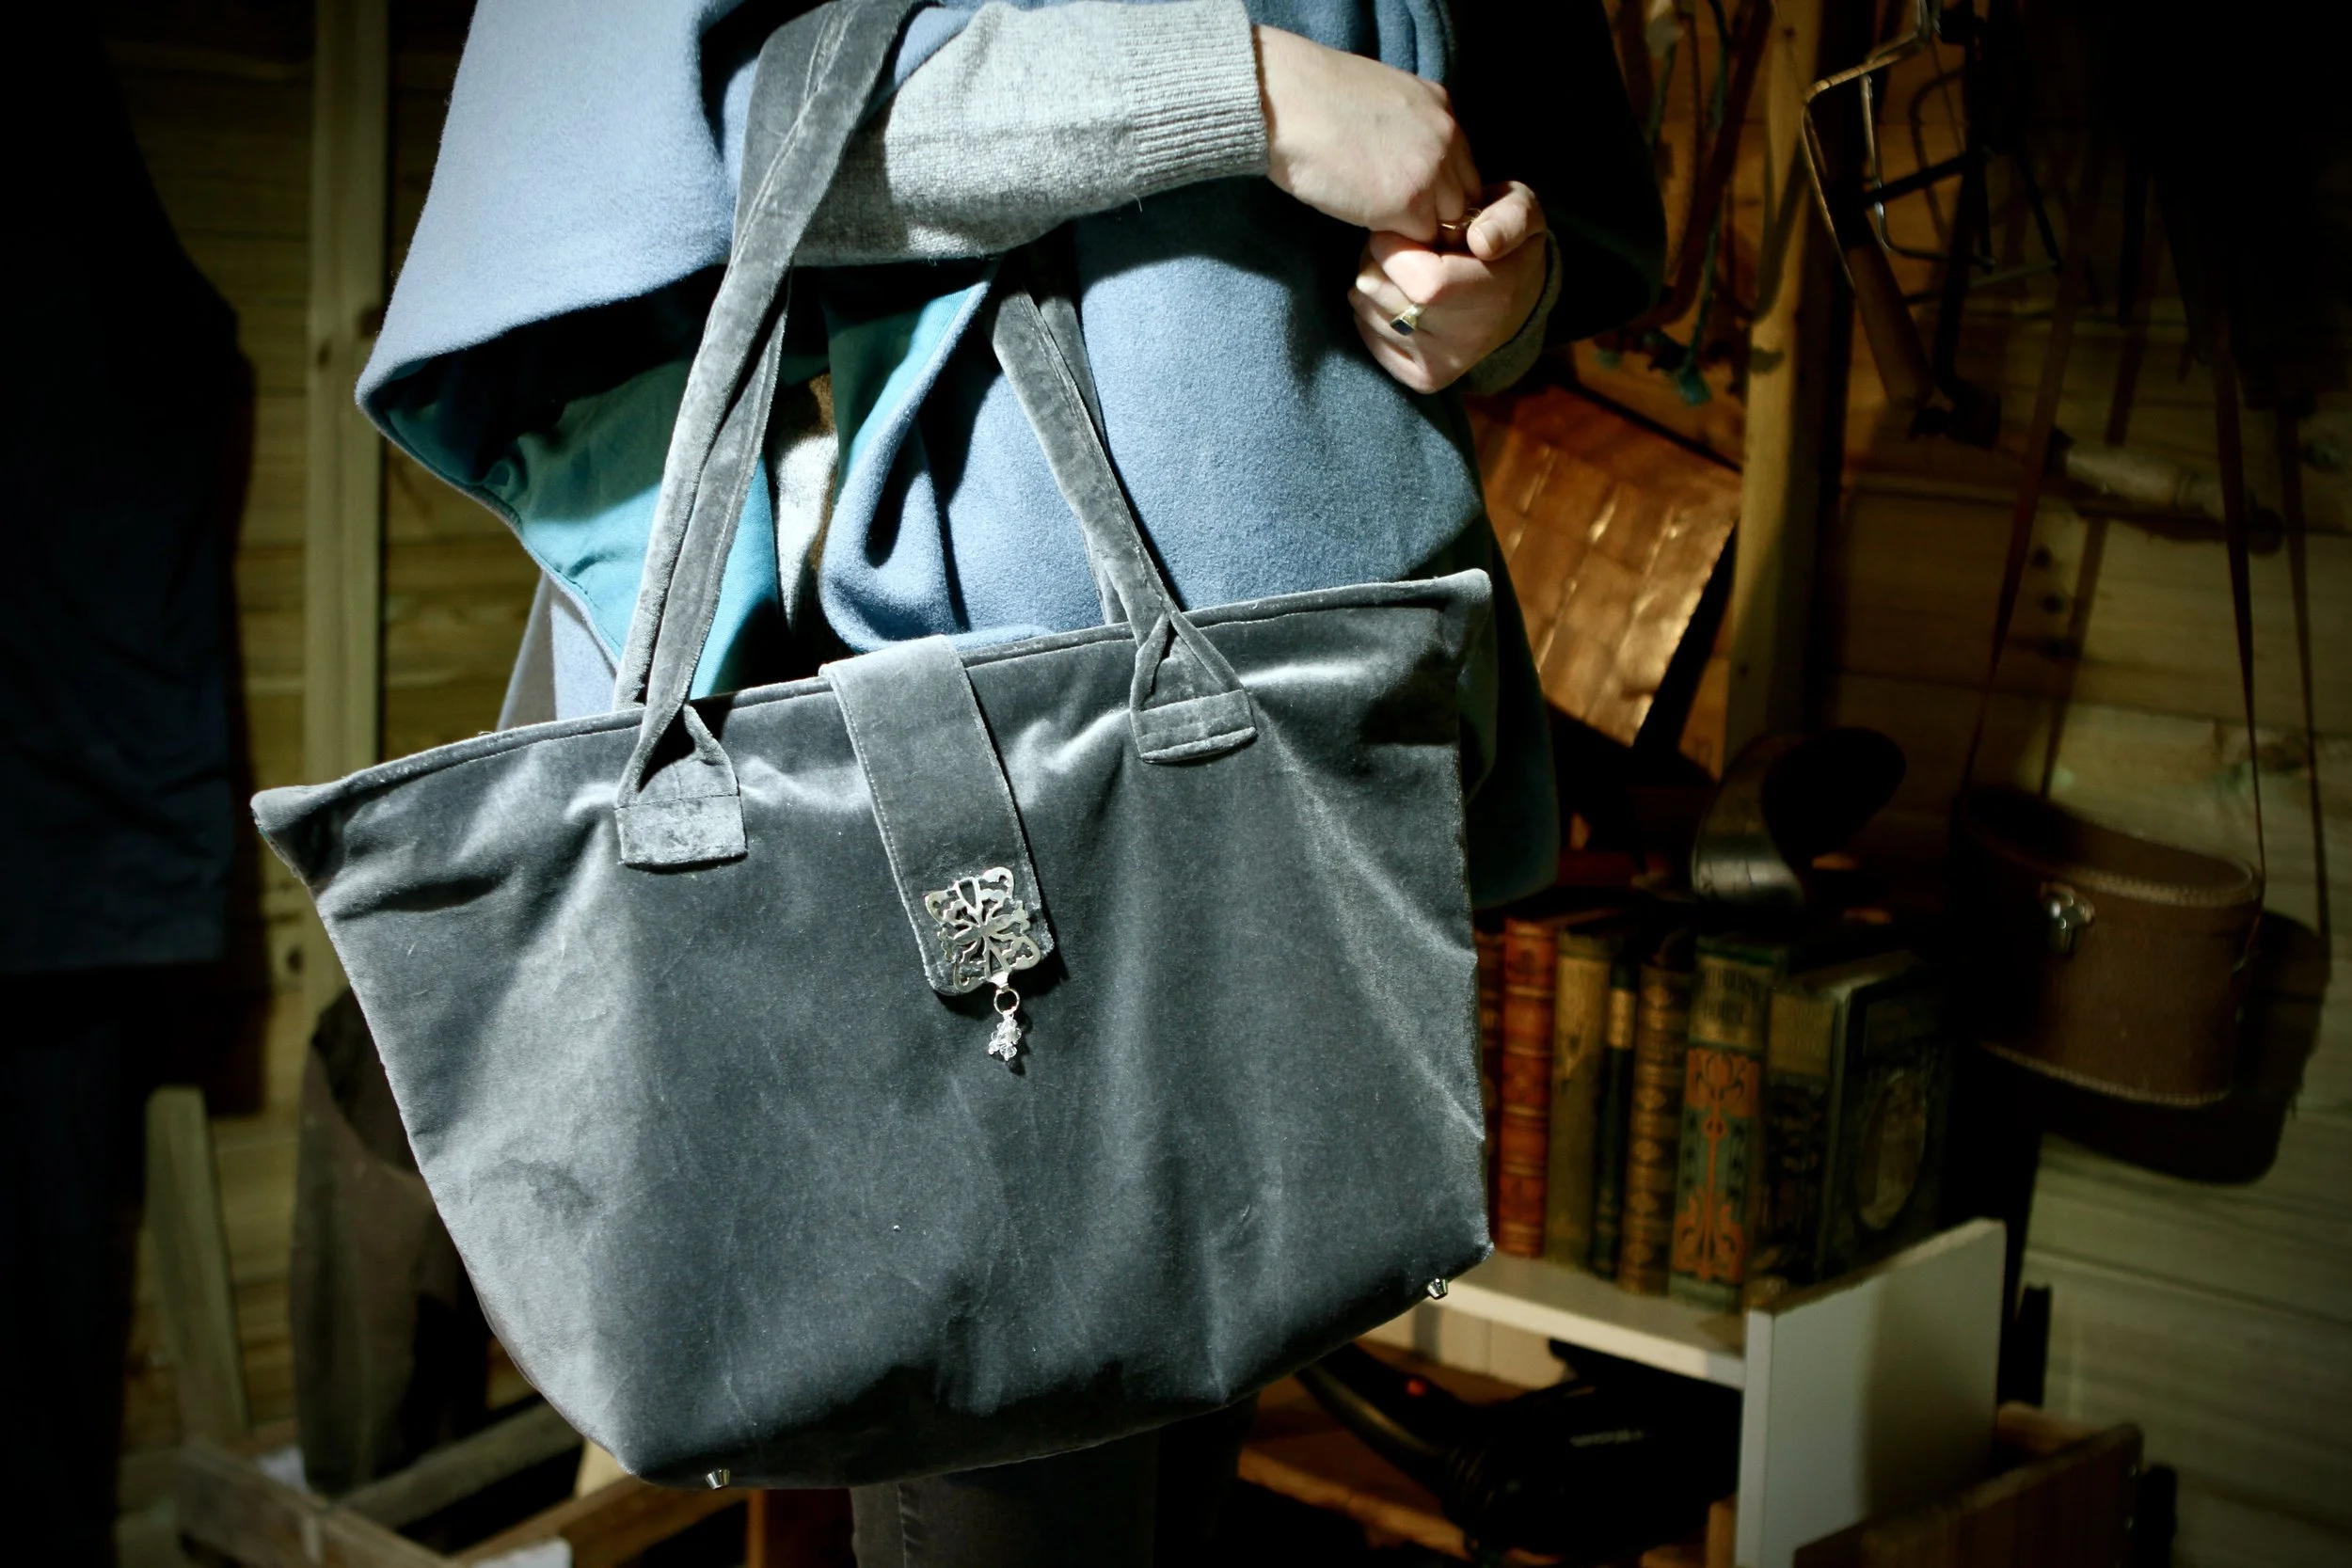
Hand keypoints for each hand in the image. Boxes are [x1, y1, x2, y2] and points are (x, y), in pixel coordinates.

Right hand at [1256, 25, 1479, 239]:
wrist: (1285, 100)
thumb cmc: (1310, 98)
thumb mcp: (1378, 100)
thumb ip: (1405, 130)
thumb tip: (1400, 162)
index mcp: (1440, 108)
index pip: (1462, 168)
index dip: (1437, 192)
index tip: (1407, 201)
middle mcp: (1446, 137)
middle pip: (1461, 200)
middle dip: (1434, 217)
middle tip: (1395, 223)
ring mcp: (1432, 171)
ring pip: (1444, 226)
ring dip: (1414, 234)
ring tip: (1376, 226)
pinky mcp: (1408, 204)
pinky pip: (1417, 243)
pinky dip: (1396, 245)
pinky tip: (1366, 229)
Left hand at [1350, 182, 1549, 392]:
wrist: (1517, 294)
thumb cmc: (1506, 239)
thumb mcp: (1521, 210)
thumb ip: (1510, 217)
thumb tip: (1482, 242)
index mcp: (1497, 294)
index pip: (1424, 283)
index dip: (1395, 248)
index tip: (1397, 228)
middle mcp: (1471, 338)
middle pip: (1386, 295)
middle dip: (1376, 260)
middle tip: (1393, 245)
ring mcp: (1446, 364)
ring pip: (1371, 314)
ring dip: (1371, 284)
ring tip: (1396, 270)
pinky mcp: (1424, 379)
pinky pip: (1370, 339)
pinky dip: (1370, 311)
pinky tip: (1394, 296)